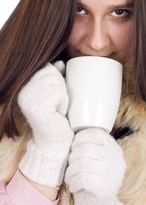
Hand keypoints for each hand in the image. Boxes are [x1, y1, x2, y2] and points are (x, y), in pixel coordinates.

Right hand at [18, 61, 73, 187]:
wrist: (56, 142)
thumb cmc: (59, 117)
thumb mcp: (57, 93)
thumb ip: (55, 78)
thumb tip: (59, 62)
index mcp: (26, 86)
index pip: (47, 67)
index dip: (58, 78)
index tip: (56, 96)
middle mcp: (24, 90)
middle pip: (52, 71)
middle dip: (61, 87)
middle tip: (57, 105)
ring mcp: (28, 97)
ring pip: (56, 81)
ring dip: (63, 95)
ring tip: (58, 109)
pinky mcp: (36, 105)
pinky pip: (58, 92)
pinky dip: (63, 102)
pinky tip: (57, 113)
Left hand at [64, 128, 126, 204]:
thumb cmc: (94, 179)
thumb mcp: (97, 160)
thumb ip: (91, 147)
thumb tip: (71, 135)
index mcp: (114, 149)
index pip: (96, 134)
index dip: (80, 138)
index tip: (74, 148)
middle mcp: (116, 159)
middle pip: (86, 149)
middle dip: (72, 158)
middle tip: (70, 167)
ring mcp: (112, 174)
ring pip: (82, 164)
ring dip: (70, 172)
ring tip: (70, 177)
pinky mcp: (104, 188)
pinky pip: (82, 178)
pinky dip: (73, 182)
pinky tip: (74, 186)